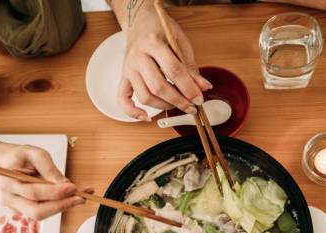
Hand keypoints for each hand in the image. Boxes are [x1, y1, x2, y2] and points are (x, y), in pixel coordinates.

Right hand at [0, 143, 91, 219]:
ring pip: (41, 214)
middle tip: (81, 198)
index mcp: (8, 182)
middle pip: (37, 211)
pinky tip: (68, 198)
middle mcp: (9, 198)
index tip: (73, 187)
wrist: (7, 161)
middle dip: (61, 205)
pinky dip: (57, 206)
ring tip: (79, 196)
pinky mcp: (23, 210)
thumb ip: (48, 168)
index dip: (55, 193)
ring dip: (62, 206)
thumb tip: (63, 183)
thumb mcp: (34, 153)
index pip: (34, 192)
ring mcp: (15, 207)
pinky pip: (42, 212)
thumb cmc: (19, 157)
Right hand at [117, 3, 211, 120]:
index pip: (173, 70)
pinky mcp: (123, 77)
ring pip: (144, 96)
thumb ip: (190, 66)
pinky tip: (146, 117)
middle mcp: (138, 56)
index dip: (188, 88)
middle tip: (191, 107)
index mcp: (154, 43)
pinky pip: (122, 99)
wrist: (139, 22)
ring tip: (176, 105)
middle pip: (158, 87)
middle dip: (178, 101)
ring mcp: (128, 68)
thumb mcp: (179, 41)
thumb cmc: (161, 30)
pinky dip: (132, 112)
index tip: (199, 98)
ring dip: (163, 106)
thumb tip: (203, 87)